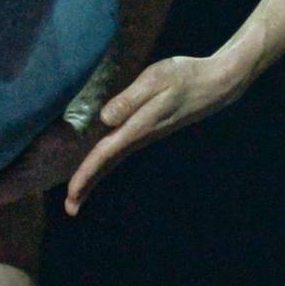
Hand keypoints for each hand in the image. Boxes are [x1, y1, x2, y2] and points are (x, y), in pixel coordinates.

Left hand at [62, 47, 256, 212]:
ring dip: (94, 177)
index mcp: (138, 127)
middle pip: (107, 165)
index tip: (71, 192)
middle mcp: (140, 136)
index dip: (86, 172)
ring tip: (77, 196)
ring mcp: (145, 135)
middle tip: (69, 209)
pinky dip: (106, 163)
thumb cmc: (184, 76)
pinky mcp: (149, 130)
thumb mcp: (155, 79)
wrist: (214, 84)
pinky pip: (121, 151)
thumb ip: (129, 100)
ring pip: (113, 160)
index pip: (105, 154)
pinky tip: (100, 166)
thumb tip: (105, 119)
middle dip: (87, 185)